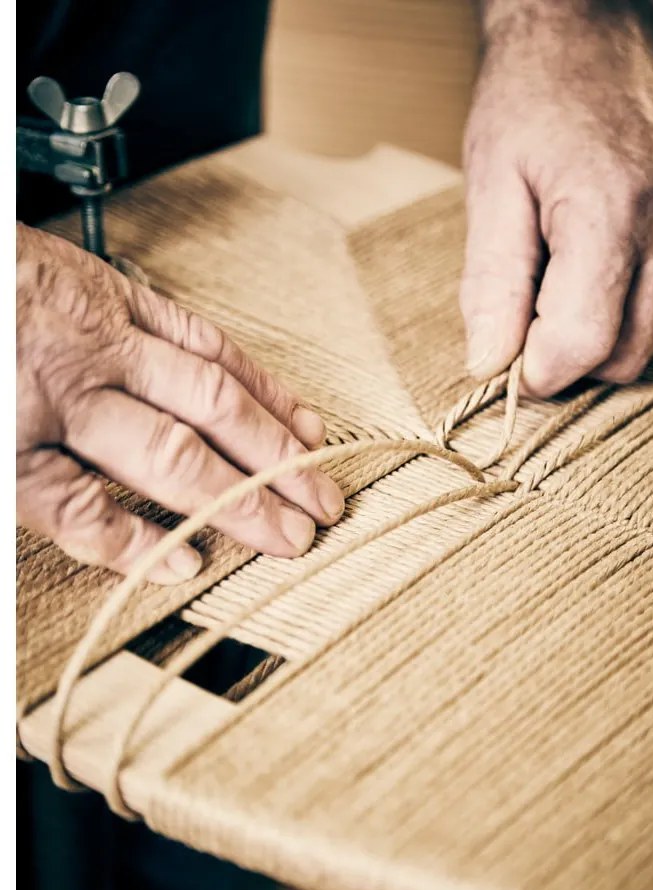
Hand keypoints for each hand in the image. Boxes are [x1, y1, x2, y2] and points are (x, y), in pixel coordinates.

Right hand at [16, 225, 344, 583]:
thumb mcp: (48, 269)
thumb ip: (109, 313)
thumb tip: (164, 357)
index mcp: (104, 303)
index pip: (217, 356)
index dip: (274, 399)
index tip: (315, 434)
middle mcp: (95, 352)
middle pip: (216, 411)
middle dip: (280, 461)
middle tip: (326, 502)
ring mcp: (53, 406)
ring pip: (171, 456)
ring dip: (238, 502)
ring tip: (288, 537)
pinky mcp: (7, 454)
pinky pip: (79, 508)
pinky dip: (131, 541)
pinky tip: (181, 563)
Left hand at [461, 3, 652, 396]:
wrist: (587, 40)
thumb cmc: (530, 102)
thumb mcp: (491, 190)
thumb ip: (491, 286)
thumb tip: (489, 365)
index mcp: (610, 215)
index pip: (582, 344)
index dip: (534, 369)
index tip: (501, 354)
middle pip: (620, 358)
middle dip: (563, 357)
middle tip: (522, 311)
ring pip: (642, 343)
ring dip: (590, 336)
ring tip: (553, 278)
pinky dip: (615, 313)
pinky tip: (585, 272)